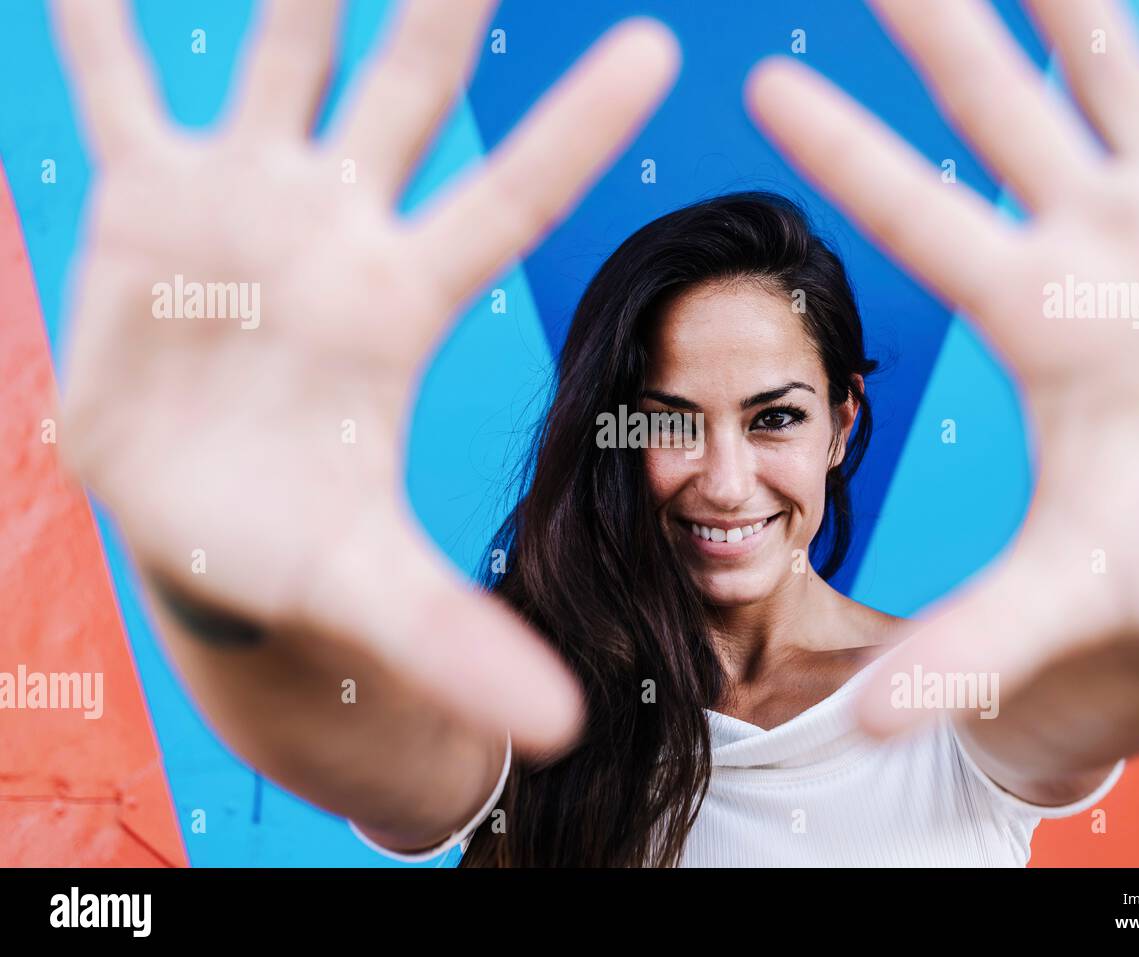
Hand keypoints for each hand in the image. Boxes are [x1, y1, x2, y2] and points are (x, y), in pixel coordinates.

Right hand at [52, 0, 678, 753]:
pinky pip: (114, 89)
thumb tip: (564, 727)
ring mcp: (244, 205)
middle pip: (409, 91)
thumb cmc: (293, 548)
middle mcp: (336, 230)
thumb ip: (461, 642)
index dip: (576, 128)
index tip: (660, 45)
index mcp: (401, 304)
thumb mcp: (371, 589)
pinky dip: (99, 22)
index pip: (509, 200)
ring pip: (280, 54)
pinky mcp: (147, 206)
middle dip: (447, 1)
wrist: (201, 522)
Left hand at [747, 0, 1138, 741]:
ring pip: (1120, 65)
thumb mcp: (1080, 583)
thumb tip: (869, 724)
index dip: (850, 155)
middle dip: (944, 25)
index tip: (762, 90)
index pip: (919, 218)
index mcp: (1040, 315)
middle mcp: (1101, 240)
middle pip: (999, 108)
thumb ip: (976, 640)